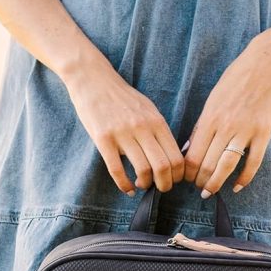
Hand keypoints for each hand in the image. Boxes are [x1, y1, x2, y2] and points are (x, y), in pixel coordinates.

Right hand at [63, 59, 184, 194]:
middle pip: (163, 167)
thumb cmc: (122, 99)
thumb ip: (159, 131)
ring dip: (145, 185)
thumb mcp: (148, 110)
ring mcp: (122, 133)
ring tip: (142, 185)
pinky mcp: (103, 139)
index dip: (177, 176)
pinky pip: (117, 170)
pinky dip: (124, 185)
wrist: (94, 80)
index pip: (176, 157)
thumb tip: (172, 157)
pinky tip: (127, 189)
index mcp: (157, 122)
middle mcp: (142, 127)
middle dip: (164, 185)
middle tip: (159, 188)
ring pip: (143, 171)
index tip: (172, 180)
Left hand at [183, 33, 270, 196]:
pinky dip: (244, 178)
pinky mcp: (263, 133)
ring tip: (211, 191)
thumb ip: (201, 127)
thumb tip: (189, 151)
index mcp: (210, 118)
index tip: (187, 179)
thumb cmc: (235, 81)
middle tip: (199, 188)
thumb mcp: (212, 101)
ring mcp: (246, 130)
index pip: (193, 156)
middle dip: (200, 181)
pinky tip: (237, 187)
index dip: (188, 173)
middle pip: (208, 164)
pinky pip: (253, 162)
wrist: (266, 64)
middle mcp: (226, 126)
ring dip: (216, 184)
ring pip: (227, 166)